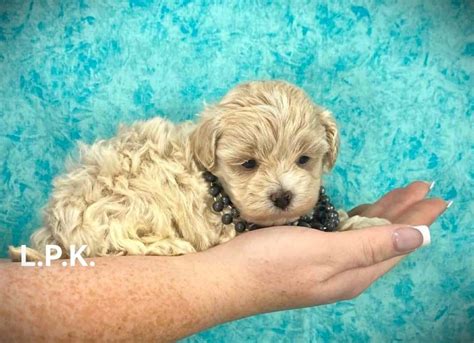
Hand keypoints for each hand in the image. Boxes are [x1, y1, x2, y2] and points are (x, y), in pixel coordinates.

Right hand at [202, 181, 447, 313]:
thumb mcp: (326, 253)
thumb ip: (372, 245)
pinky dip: (357, 219)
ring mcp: (324, 263)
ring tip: (400, 196)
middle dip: (404, 212)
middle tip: (423, 189)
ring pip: (363, 234)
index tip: (437, 198)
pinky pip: (342, 234)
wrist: (224, 278)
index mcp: (354, 272)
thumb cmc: (271, 263)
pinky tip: (357, 213)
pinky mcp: (305, 254)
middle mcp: (344, 270)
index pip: (398, 242)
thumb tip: (419, 238)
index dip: (419, 219)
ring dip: (383, 213)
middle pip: (383, 237)